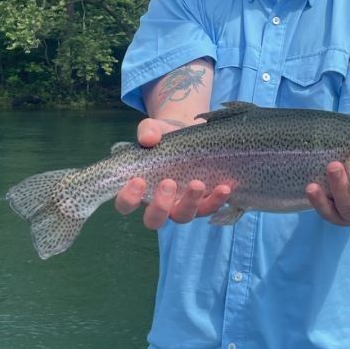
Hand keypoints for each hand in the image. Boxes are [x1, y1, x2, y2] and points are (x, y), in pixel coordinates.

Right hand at [114, 117, 230, 228]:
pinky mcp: (204, 202)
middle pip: (154, 220)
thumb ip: (148, 131)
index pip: (125, 204)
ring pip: (183, 216)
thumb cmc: (165, 136)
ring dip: (191, 203)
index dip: (128, 198)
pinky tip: (224, 187)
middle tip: (168, 183)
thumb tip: (149, 138)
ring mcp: (182, 206)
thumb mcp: (155, 128)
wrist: (191, 134)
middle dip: (160, 206)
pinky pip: (210, 208)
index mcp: (140, 189)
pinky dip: (217, 200)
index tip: (138, 181)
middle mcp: (159, 203)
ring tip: (197, 184)